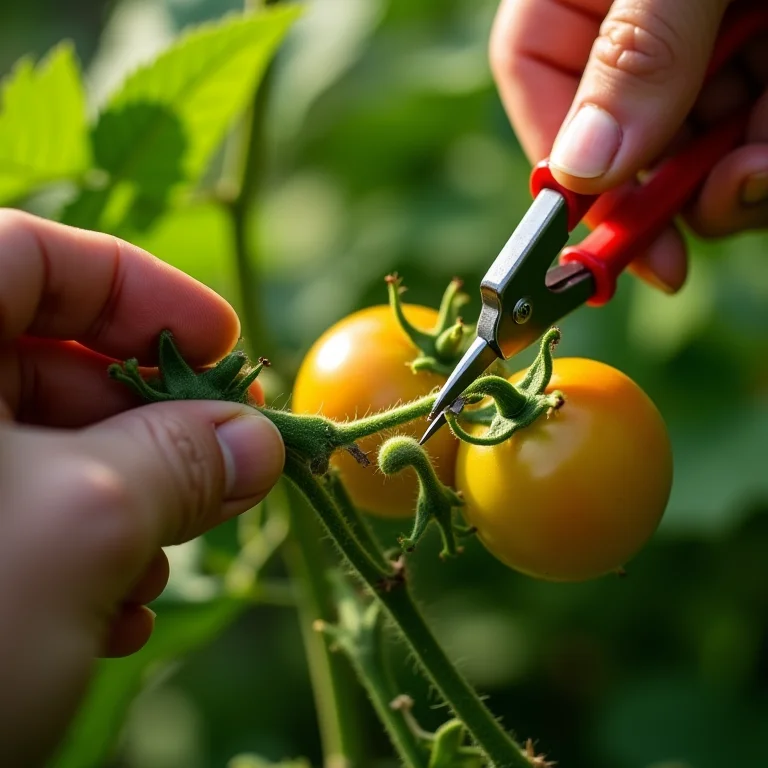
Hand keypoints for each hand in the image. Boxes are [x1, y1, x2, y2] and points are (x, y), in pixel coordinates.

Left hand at [0, 209, 284, 764]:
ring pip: (43, 448)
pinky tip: (108, 610)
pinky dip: (80, 547)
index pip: (36, 255)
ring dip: (127, 499)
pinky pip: (15, 511)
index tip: (228, 346)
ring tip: (155, 568)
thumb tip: (259, 439)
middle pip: (50, 361)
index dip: (145, 290)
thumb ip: (181, 460)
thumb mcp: (81, 523)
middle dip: (151, 421)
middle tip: (225, 470)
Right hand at [490, 0, 767, 292]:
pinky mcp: (756, 51)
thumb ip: (634, 56)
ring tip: (765, 166)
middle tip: (717, 204)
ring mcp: (695, 40)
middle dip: (668, 184)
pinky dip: (762, 149)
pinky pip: (745, 129)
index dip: (563, 168)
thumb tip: (581, 173)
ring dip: (726, 178)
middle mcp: (627, 20)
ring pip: (688, 141)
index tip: (602, 235)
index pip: (533, 74)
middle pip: (618, 132)